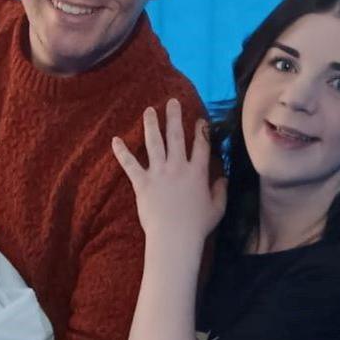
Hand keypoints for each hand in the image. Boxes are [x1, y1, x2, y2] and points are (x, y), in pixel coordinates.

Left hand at [112, 98, 226, 244]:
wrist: (174, 238)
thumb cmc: (197, 226)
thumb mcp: (217, 209)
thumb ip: (221, 191)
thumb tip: (224, 178)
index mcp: (197, 172)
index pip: (202, 145)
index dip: (202, 131)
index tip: (200, 120)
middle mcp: (178, 167)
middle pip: (176, 136)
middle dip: (174, 117)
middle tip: (171, 101)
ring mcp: (159, 173)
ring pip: (154, 143)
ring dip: (151, 125)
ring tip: (148, 110)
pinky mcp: (142, 183)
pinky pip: (130, 164)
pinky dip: (121, 152)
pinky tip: (115, 140)